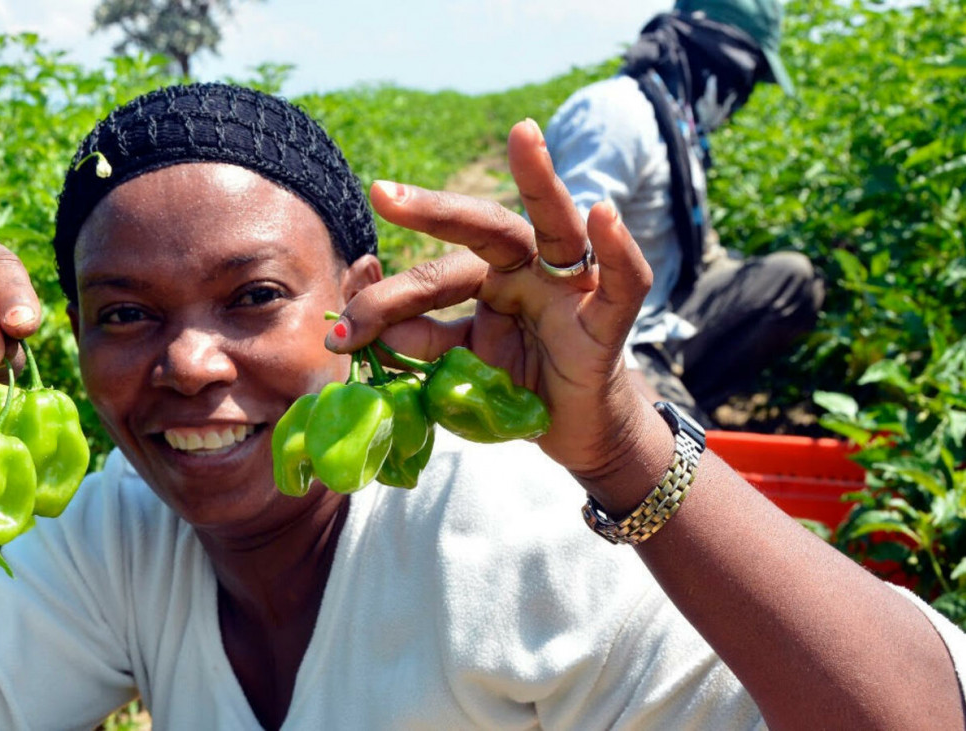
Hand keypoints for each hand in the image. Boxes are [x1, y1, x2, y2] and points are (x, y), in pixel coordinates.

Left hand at [327, 120, 661, 482]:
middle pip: (483, 228)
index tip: (343, 317)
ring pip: (556, 226)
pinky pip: (623, 282)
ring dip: (541, 179)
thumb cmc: (516, 387)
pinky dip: (619, 249)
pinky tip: (603, 215)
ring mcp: (570, 287)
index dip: (386, 295)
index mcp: (486, 279)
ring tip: (524, 136)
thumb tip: (366, 331)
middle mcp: (527, 269)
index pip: (434, 273)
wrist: (574, 432)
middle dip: (434, 211)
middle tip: (382, 194)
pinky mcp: (608, 321)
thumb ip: (420, 342)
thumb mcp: (458, 366)